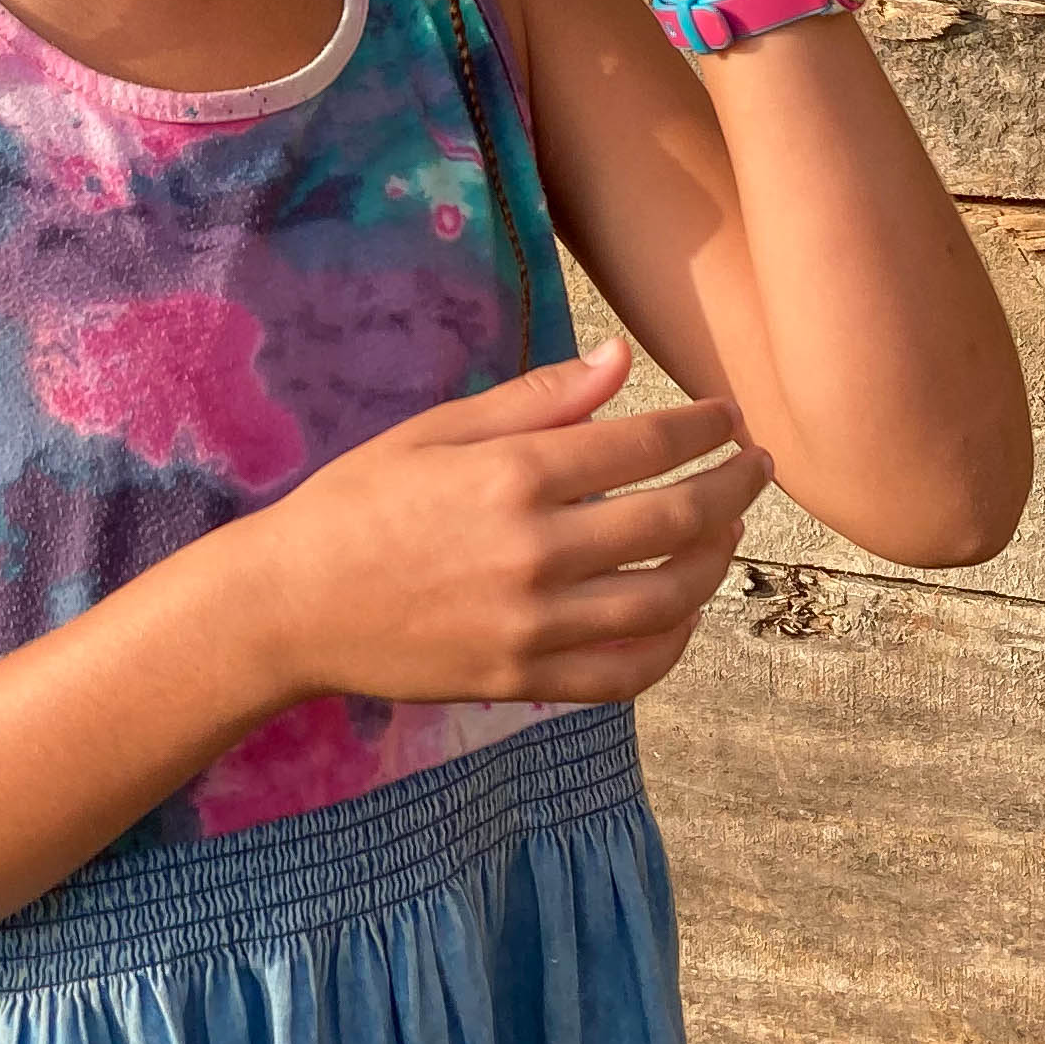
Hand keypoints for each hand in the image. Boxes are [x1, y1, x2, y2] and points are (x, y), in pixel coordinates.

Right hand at [245, 334, 769, 707]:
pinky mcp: (523, 682)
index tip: (728, 417)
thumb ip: (537, 400)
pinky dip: (673, 645)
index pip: (646, 446)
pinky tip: (684, 612)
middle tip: (756, 468)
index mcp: (513, 476)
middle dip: (733, 488)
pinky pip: (627, 674)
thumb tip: (620, 360)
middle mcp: (534, 553)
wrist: (288, 606)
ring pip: (668, 601)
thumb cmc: (357, 503)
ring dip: (717, 561)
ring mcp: (532, 627)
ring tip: (727, 532)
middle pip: (676, 521)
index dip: (703, 428)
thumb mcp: (437, 430)